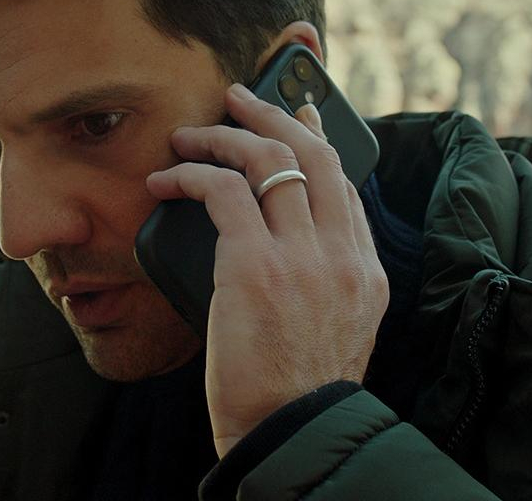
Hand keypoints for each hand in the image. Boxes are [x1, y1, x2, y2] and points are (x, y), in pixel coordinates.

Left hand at [145, 83, 388, 457]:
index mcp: (365, 270)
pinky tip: (166, 179)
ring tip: (190, 134)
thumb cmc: (296, 392)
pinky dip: (190, 175)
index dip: (318, 140)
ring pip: (268, 161)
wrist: (291, 433)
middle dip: (274, 115)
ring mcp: (303, 257)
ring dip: (223, 137)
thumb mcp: (336, 329)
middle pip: (313, 154)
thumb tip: (289, 246)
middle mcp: (342, 254)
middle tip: (240, 98)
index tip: (299, 116)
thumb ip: (324, 281)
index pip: (344, 184)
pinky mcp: (255, 266)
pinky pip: (222, 192)